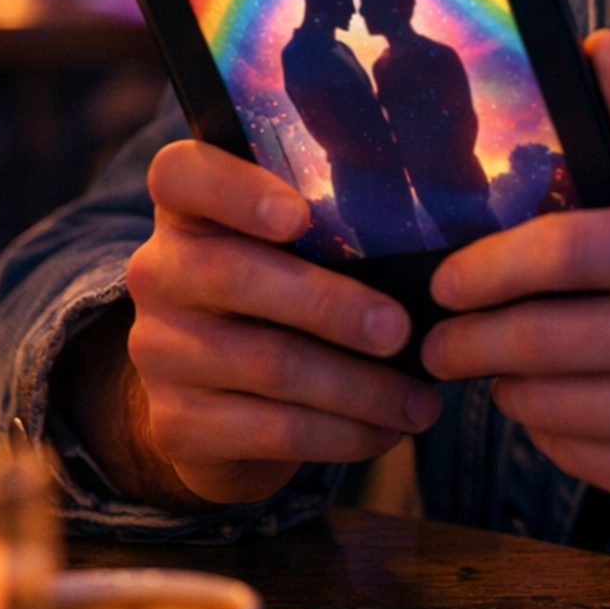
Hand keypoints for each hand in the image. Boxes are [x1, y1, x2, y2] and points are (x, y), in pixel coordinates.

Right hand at [120, 141, 442, 506]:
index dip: (235, 190)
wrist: (216, 400)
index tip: (299, 214)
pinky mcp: (176, 422)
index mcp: (189, 211)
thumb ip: (338, 222)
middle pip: (235, 276)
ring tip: (420, 401)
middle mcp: (159, 272)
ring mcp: (159, 350)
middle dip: (331, 305)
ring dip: (358, 387)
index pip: (181, 174)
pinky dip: (339, 434)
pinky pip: (269, 428)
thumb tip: (451, 210)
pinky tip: (385, 432)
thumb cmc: (281, 299)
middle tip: (401, 330)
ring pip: (267, 363)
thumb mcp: (294, 250)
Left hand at [421, 33, 609, 537]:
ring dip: (504, 385)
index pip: (565, 251)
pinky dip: (545, 431)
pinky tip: (555, 407)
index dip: (488, 266)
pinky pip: (570, 453)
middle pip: (537, 335)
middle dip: (468, 339)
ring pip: (543, 400)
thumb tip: (597, 49)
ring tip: (500, 367)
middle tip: (440, 337)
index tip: (448, 278)